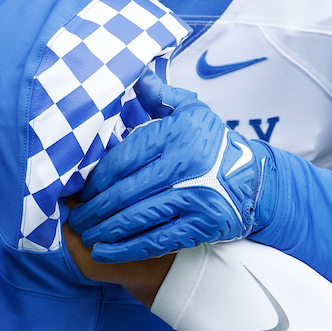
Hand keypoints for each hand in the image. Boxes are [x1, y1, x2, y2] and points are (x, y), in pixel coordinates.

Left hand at [67, 70, 275, 261]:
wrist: (256, 182)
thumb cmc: (217, 145)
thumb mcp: (194, 111)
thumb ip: (162, 96)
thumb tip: (138, 78)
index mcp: (177, 135)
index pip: (124, 158)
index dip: (97, 178)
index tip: (81, 189)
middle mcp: (184, 167)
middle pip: (124, 191)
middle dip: (93, 208)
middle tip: (75, 216)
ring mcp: (193, 198)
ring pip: (135, 217)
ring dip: (103, 229)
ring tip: (84, 234)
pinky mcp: (201, 225)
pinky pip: (155, 240)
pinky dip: (125, 249)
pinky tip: (103, 251)